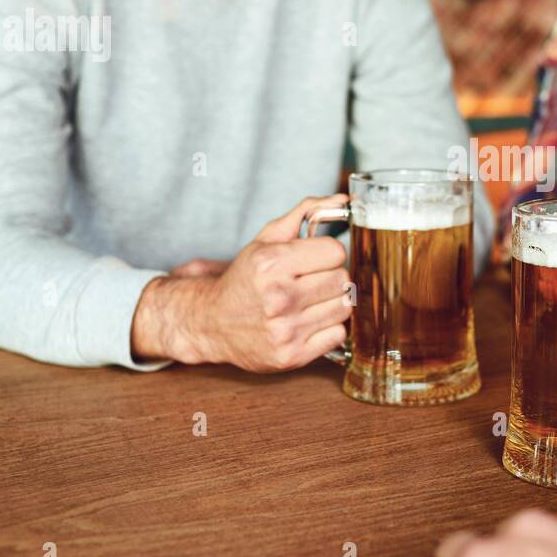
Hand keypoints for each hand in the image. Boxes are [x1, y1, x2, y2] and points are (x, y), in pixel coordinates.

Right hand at [131, 195, 352, 371]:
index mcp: (271, 263)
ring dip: (332, 303)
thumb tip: (343, 200)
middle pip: (343, 279)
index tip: (315, 259)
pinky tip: (308, 322)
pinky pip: (338, 335)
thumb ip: (305, 213)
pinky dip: (328, 328)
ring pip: (344, 307)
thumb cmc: (245, 279)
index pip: (336, 252)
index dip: (328, 254)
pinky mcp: (292, 356)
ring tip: (310, 302)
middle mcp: (278, 297)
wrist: (212, 323)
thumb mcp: (266, 240)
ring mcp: (285, 329)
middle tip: (310, 281)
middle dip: (330, 277)